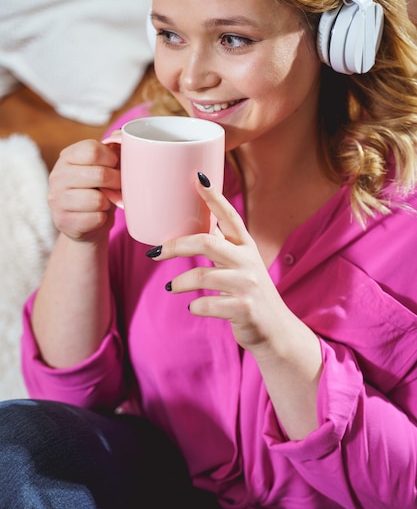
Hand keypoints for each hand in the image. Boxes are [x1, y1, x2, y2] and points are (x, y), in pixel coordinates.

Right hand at [48, 139, 120, 241]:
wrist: (85, 223)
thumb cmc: (99, 190)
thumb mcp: (104, 167)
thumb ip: (113, 150)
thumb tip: (122, 135)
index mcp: (67, 156)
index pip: (93, 150)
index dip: (112, 158)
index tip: (116, 166)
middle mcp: (57, 176)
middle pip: (100, 175)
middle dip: (117, 182)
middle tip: (118, 187)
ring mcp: (57, 199)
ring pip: (98, 200)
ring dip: (109, 203)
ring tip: (105, 202)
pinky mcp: (62, 221)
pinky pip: (96, 218)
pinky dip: (102, 218)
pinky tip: (96, 216)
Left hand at [147, 172, 288, 355]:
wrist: (276, 331)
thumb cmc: (251, 294)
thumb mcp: (242, 265)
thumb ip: (223, 247)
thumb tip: (192, 230)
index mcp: (246, 246)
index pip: (229, 216)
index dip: (213, 197)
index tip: (198, 177)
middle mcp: (248, 261)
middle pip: (206, 242)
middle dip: (176, 245)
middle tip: (155, 253)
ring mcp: (247, 285)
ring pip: (201, 276)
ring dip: (180, 283)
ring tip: (171, 287)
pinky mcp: (244, 308)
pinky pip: (207, 304)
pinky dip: (195, 307)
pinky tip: (194, 307)